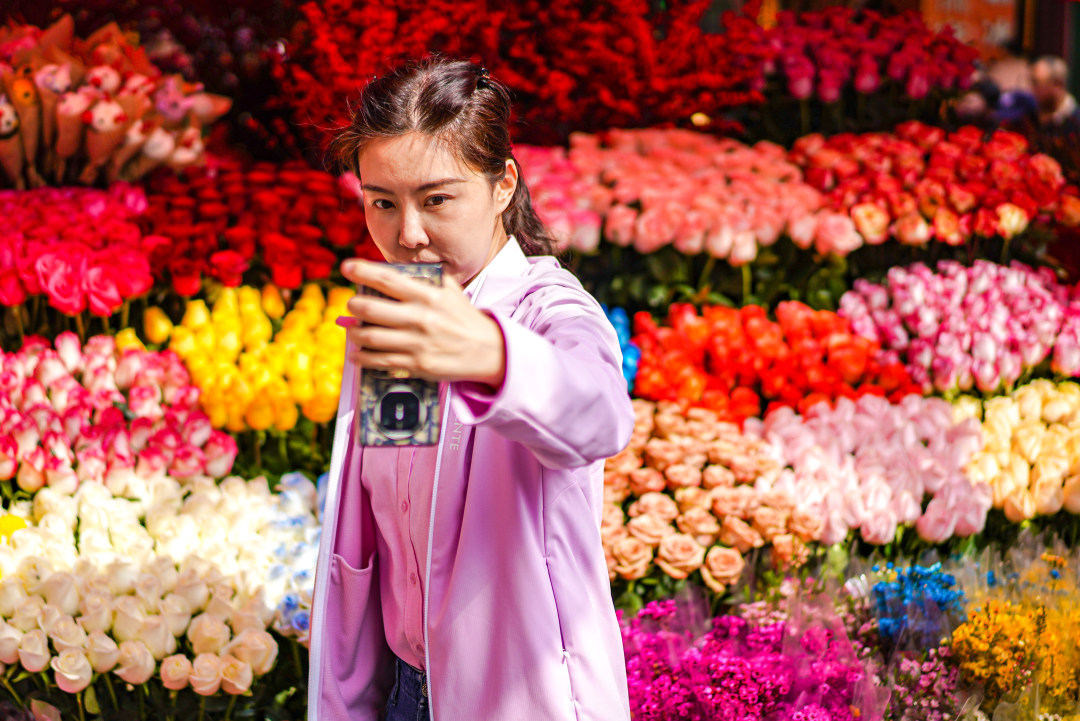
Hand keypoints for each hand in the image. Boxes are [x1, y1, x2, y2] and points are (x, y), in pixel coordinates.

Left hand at [341, 259, 506, 388]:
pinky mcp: (417, 365)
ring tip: (352, 329)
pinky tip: (357, 353)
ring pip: (370, 337)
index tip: (346, 267)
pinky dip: (361, 357)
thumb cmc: (464, 318)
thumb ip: (424, 279)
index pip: (388, 279)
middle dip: (354, 305)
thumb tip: (390, 274)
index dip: (362, 271)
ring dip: (353, 332)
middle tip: (352, 304)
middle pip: (371, 309)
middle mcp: (421, 318)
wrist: (489, 350)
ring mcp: (418, 343)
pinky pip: (379, 361)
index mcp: (428, 296)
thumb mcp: (449, 291)